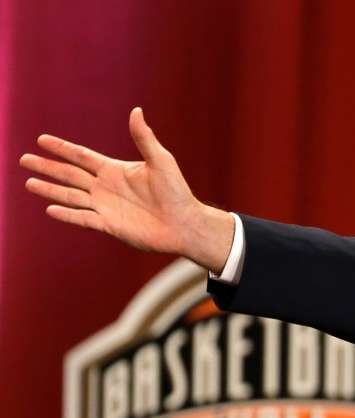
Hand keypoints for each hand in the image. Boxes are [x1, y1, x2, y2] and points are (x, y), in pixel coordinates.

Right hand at [19, 107, 234, 272]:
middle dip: (47, 167)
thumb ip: (144, 138)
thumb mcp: (160, 160)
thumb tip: (136, 111)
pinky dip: (66, 214)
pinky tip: (50, 208)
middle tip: (23, 160)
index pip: (81, 156)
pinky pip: (83, 218)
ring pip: (71, 196)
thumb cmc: (177, 192)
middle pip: (69, 174)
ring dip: (50, 189)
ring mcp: (105, 206)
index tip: (41, 139)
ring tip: (29, 183)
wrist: (185, 223)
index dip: (62, 148)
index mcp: (115, 170)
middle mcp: (106, 187)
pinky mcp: (109, 225)